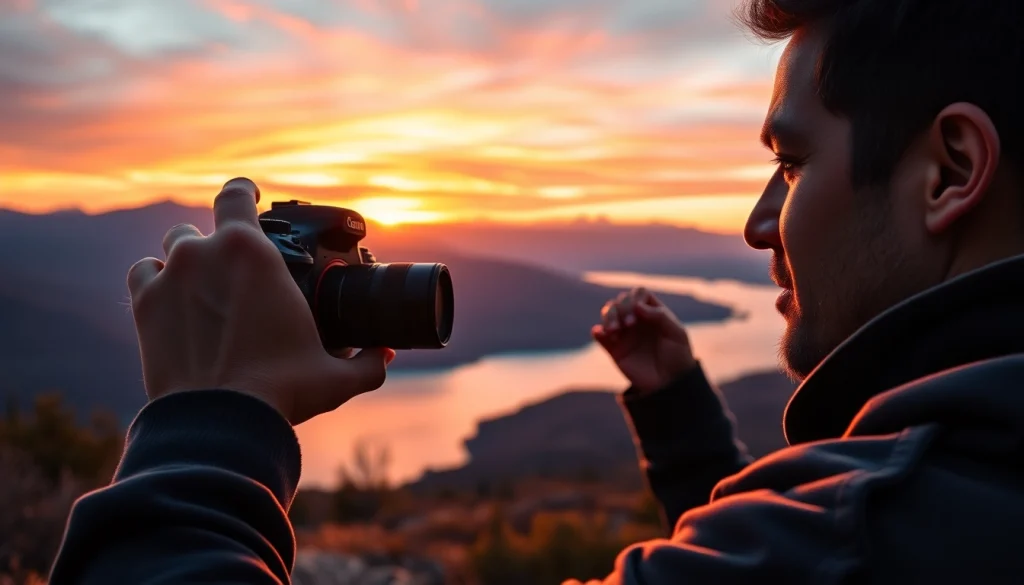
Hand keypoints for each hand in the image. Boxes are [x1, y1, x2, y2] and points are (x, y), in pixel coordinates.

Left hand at [126, 178, 395, 424]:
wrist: (220, 423)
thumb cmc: (283, 393)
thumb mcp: (334, 376)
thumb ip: (365, 361)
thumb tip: (383, 355)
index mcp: (250, 252)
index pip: (236, 194)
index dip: (243, 192)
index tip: (250, 196)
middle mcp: (202, 253)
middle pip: (202, 228)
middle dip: (216, 244)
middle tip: (233, 270)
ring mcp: (167, 277)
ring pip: (172, 248)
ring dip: (187, 261)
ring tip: (203, 288)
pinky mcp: (144, 306)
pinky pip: (144, 275)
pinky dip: (157, 282)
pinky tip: (172, 301)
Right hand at [592, 287, 695, 394]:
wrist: (670, 383)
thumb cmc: (678, 356)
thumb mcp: (677, 333)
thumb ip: (660, 316)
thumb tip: (636, 305)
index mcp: (652, 313)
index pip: (638, 293)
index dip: (635, 297)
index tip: (639, 310)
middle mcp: (636, 319)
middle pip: (621, 300)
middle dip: (622, 308)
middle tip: (630, 324)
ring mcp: (624, 333)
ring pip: (608, 313)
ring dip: (608, 317)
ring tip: (615, 331)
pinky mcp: (614, 349)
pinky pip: (600, 335)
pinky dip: (597, 331)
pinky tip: (601, 333)